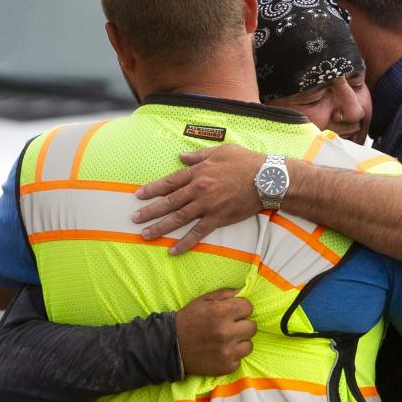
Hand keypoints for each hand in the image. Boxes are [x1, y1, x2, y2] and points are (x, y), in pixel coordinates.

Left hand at [132, 144, 264, 254]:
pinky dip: (185, 242)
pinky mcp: (219, 218)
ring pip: (179, 218)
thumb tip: (181, 156)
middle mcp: (199, 189)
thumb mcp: (221, 150)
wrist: (267, 178)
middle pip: (169, 202)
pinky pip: (198, 233)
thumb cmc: (246, 161)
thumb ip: (199, 155)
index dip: (152, 189)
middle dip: (150, 211)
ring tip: (146, 235)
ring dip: (161, 227)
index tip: (138, 195)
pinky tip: (174, 250)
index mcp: (198, 172)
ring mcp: (208, 205)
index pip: (169, 182)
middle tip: (135, 219)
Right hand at [175, 288, 255, 376]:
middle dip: (242, 325)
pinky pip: (240, 359)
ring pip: (249, 344)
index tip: (233, 312)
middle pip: (252, 327)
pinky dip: (232, 355)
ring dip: (240, 341)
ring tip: (226, 340)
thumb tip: (244, 292)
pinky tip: (221, 351)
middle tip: (229, 327)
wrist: (171, 346)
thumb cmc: (189, 319)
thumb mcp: (204, 300)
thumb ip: (225, 294)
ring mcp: (227, 351)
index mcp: (222, 312)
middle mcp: (226, 332)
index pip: (249, 307)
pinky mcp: (226, 367)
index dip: (241, 309)